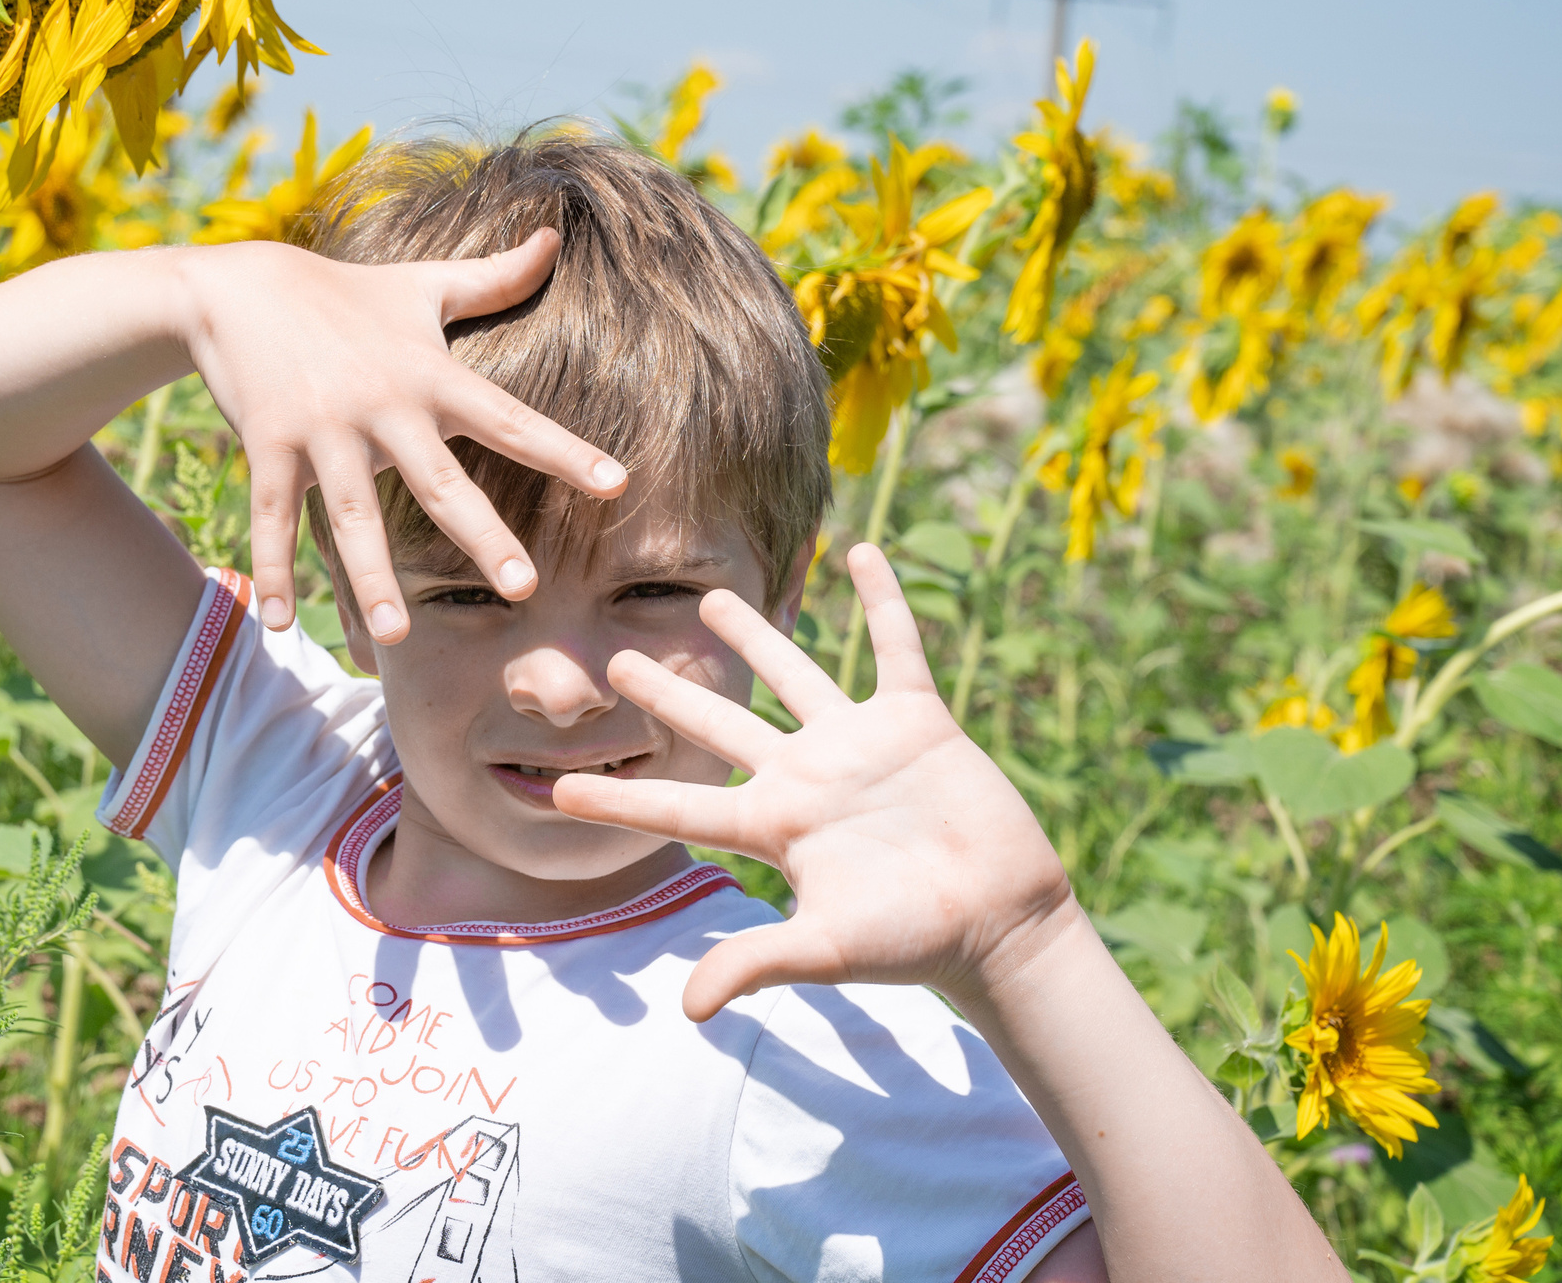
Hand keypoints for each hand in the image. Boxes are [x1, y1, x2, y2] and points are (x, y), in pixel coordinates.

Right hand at [177, 231, 626, 641]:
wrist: (239, 285)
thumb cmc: (346, 293)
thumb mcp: (422, 285)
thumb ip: (494, 278)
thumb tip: (555, 239)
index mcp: (429, 374)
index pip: (510, 419)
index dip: (565, 451)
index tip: (616, 485)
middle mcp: (381, 406)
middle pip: (439, 482)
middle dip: (482, 536)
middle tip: (525, 588)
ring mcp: (322, 429)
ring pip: (352, 516)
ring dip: (372, 578)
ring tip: (396, 636)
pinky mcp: (267, 445)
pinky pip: (273, 516)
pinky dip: (272, 568)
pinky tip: (275, 620)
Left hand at [551, 545, 1076, 1022]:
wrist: (1001, 921)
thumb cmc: (913, 940)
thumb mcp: (827, 950)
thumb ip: (757, 963)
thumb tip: (689, 1010)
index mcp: (774, 826)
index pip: (680, 805)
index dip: (621, 797)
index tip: (560, 786)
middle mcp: (805, 776)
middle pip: (721, 723)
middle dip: (668, 694)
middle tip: (616, 662)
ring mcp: (858, 743)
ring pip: (795, 672)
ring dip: (756, 632)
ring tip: (709, 597)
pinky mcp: (917, 719)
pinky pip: (897, 646)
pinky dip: (884, 599)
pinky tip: (865, 551)